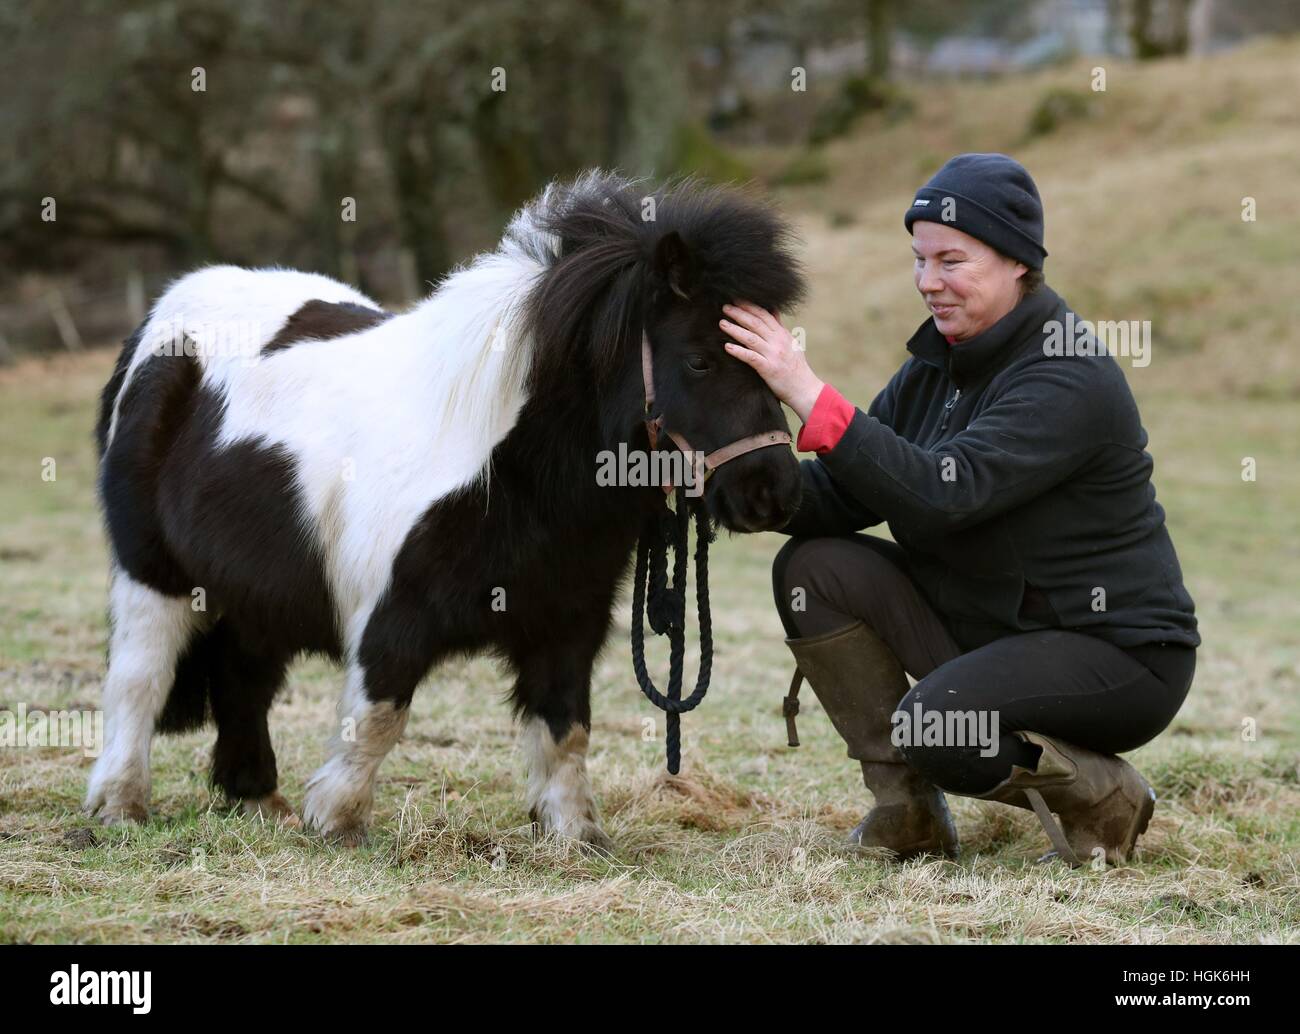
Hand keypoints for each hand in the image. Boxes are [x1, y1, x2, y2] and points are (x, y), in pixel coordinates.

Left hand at [719, 301, 824, 422]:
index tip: (736, 300)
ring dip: (735, 329)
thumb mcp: (791, 343)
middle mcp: (778, 342)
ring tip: (722, 323)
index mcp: (782, 334)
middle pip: (756, 323)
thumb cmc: (796, 367)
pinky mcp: (769, 369)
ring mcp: (773, 355)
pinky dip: (739, 351)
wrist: (805, 389)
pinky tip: (727, 347)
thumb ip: (780, 328)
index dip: (749, 306)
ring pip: (751, 338)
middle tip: (725, 307)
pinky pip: (751, 358)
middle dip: (739, 313)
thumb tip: (773, 311)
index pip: (764, 315)